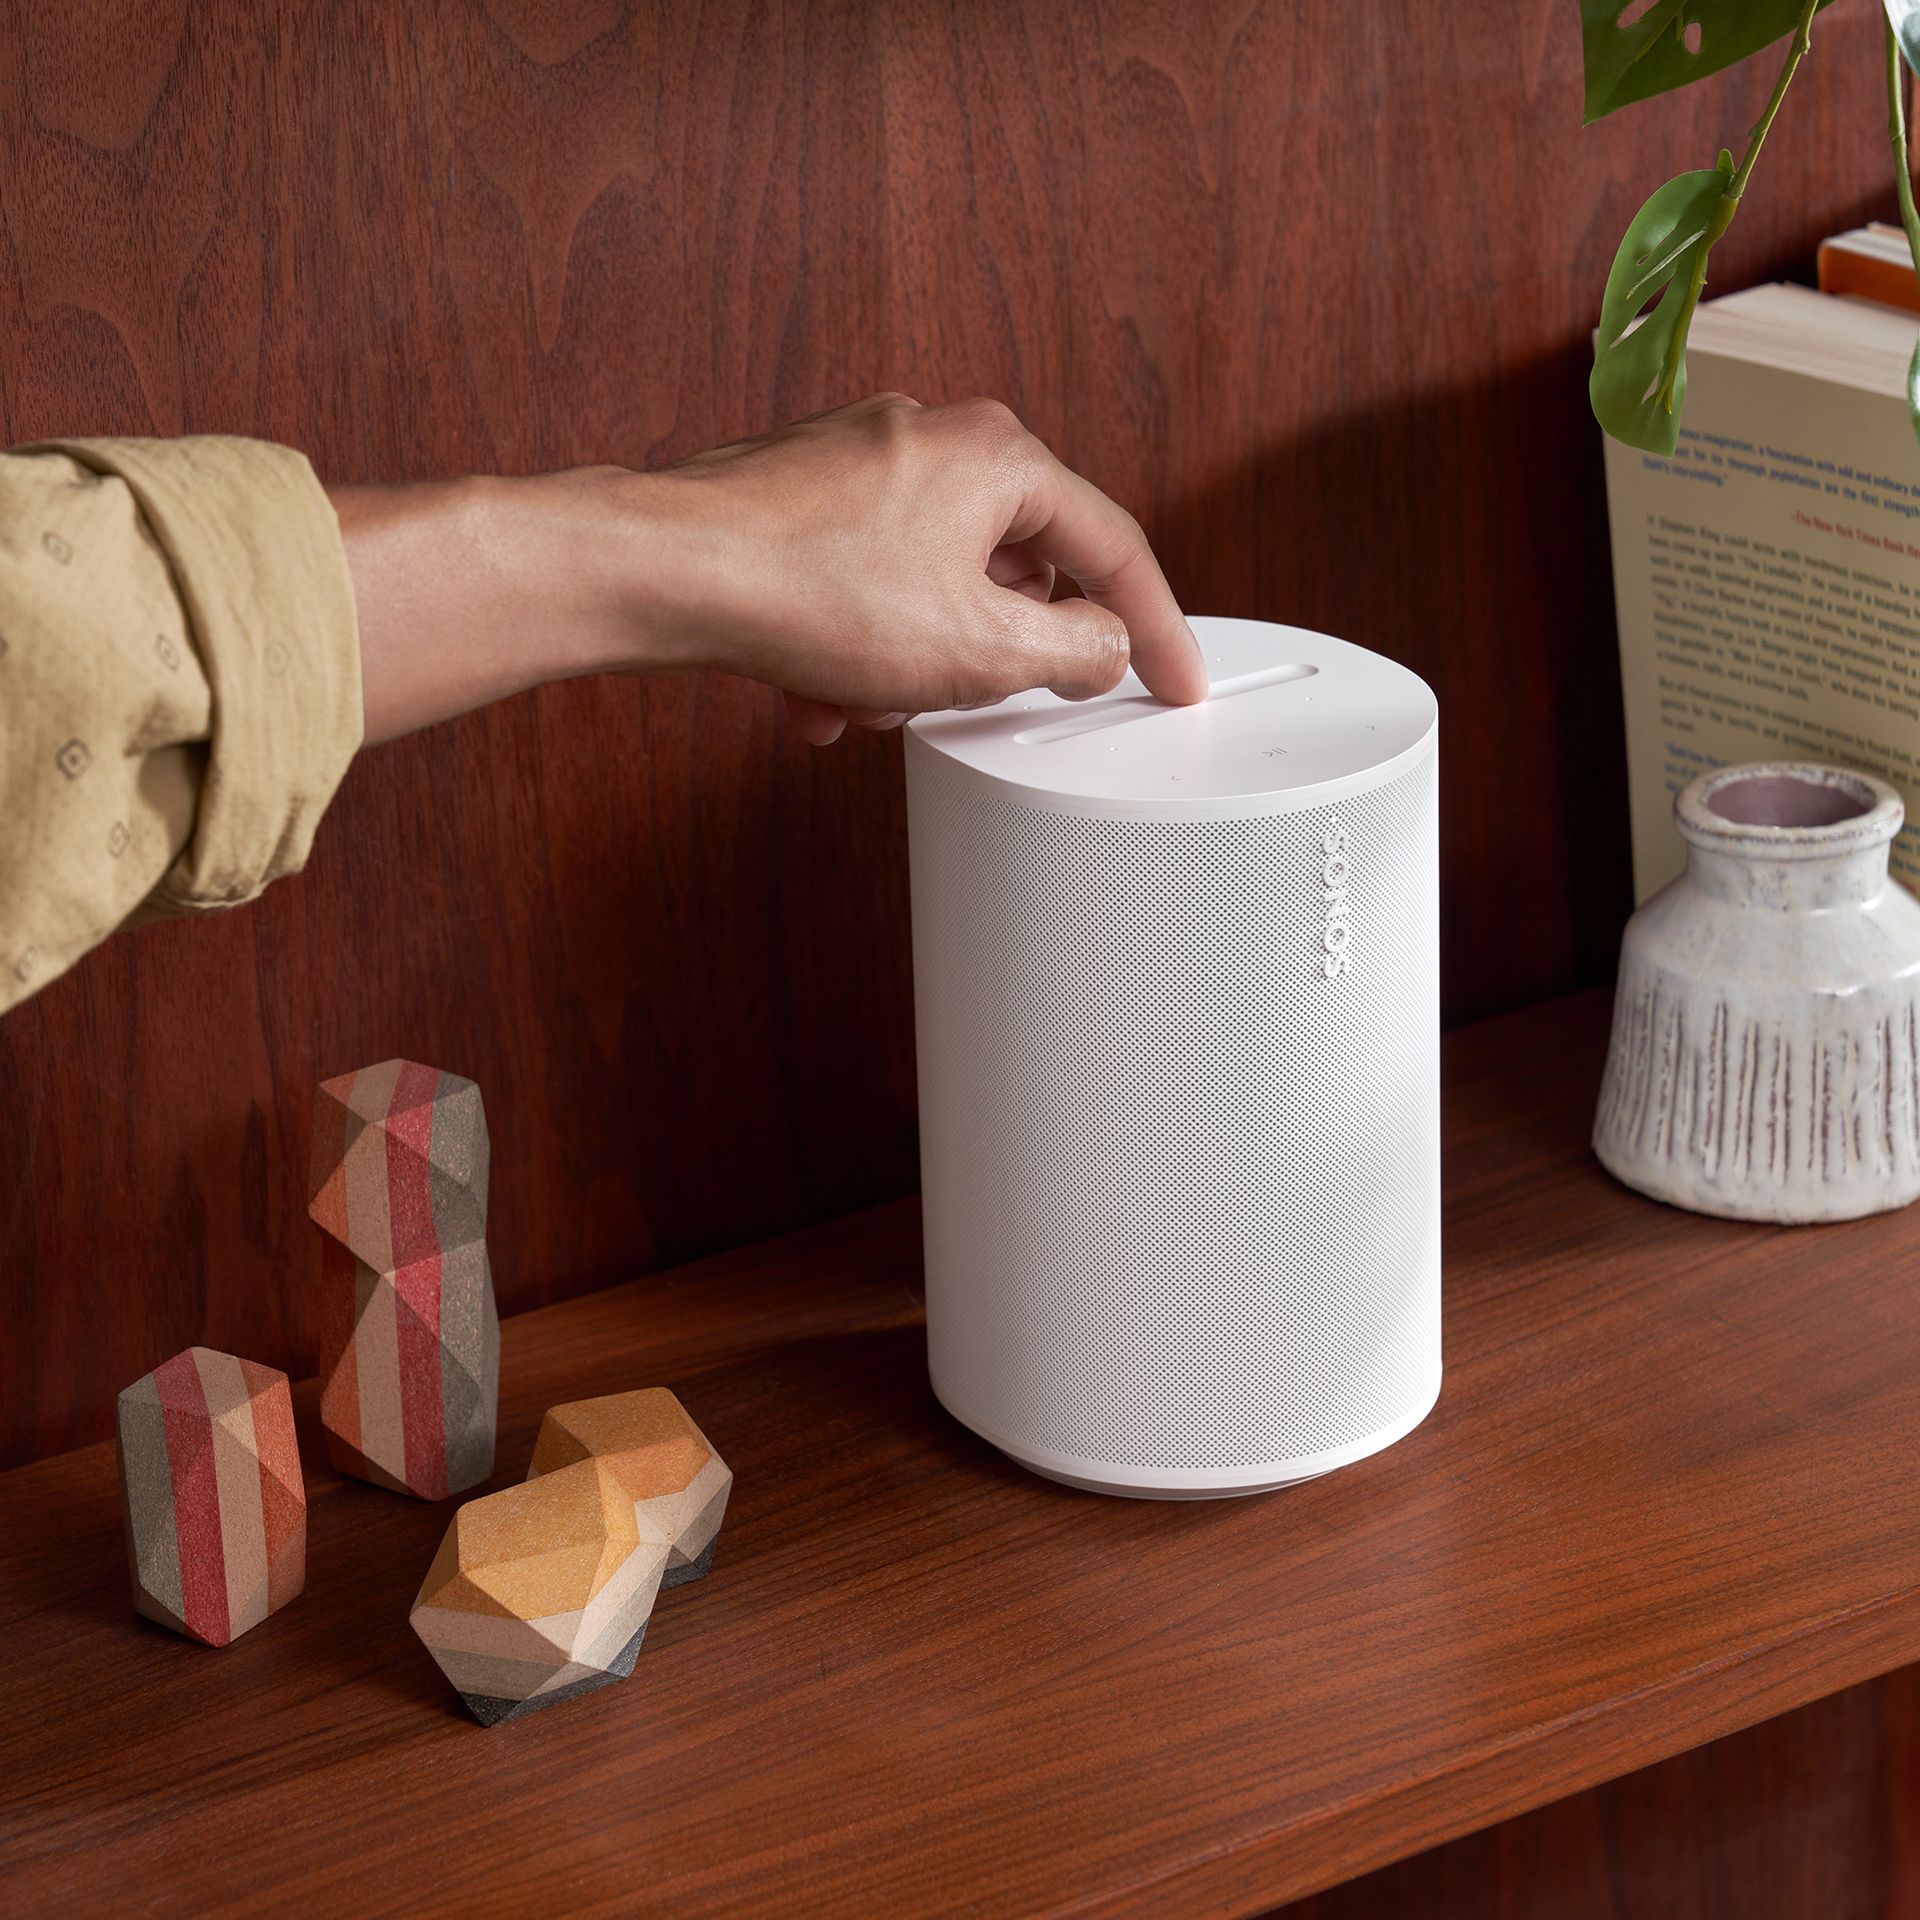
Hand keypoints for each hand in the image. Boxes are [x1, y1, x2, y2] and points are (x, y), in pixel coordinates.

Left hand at [645, 393, 1206, 742]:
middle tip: (969, 697)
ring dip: (912, 662)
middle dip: (988, 655)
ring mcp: (865, 463)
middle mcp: (935, 440)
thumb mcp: (978, 649)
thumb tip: (1101, 648)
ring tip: (867, 696)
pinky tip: (820, 692)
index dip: (1156, 630)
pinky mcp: (807, 498)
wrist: (664, 570)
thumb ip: (1069, 653)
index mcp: (1000, 457)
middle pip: (1014, 571)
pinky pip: (867, 587)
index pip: (1114, 549)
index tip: (1176, 679)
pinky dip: (858, 646)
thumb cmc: (806, 588)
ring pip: (934, 587)